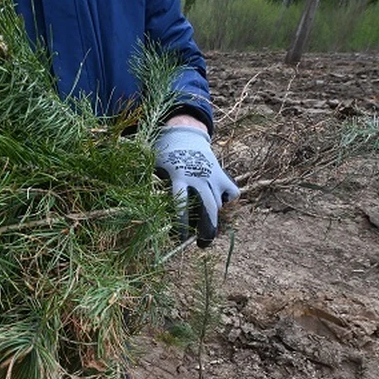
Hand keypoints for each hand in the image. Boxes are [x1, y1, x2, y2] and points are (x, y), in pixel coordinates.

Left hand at [154, 125, 238, 247]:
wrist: (183, 134)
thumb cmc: (164, 157)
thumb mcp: (154, 170)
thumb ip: (152, 189)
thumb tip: (146, 217)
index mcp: (178, 177)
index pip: (181, 205)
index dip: (181, 225)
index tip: (180, 239)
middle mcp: (198, 177)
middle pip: (207, 209)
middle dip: (206, 231)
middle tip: (201, 244)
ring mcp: (213, 176)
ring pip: (218, 205)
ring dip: (212, 219)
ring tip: (203, 229)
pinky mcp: (224, 175)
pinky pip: (232, 195)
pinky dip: (227, 202)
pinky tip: (216, 204)